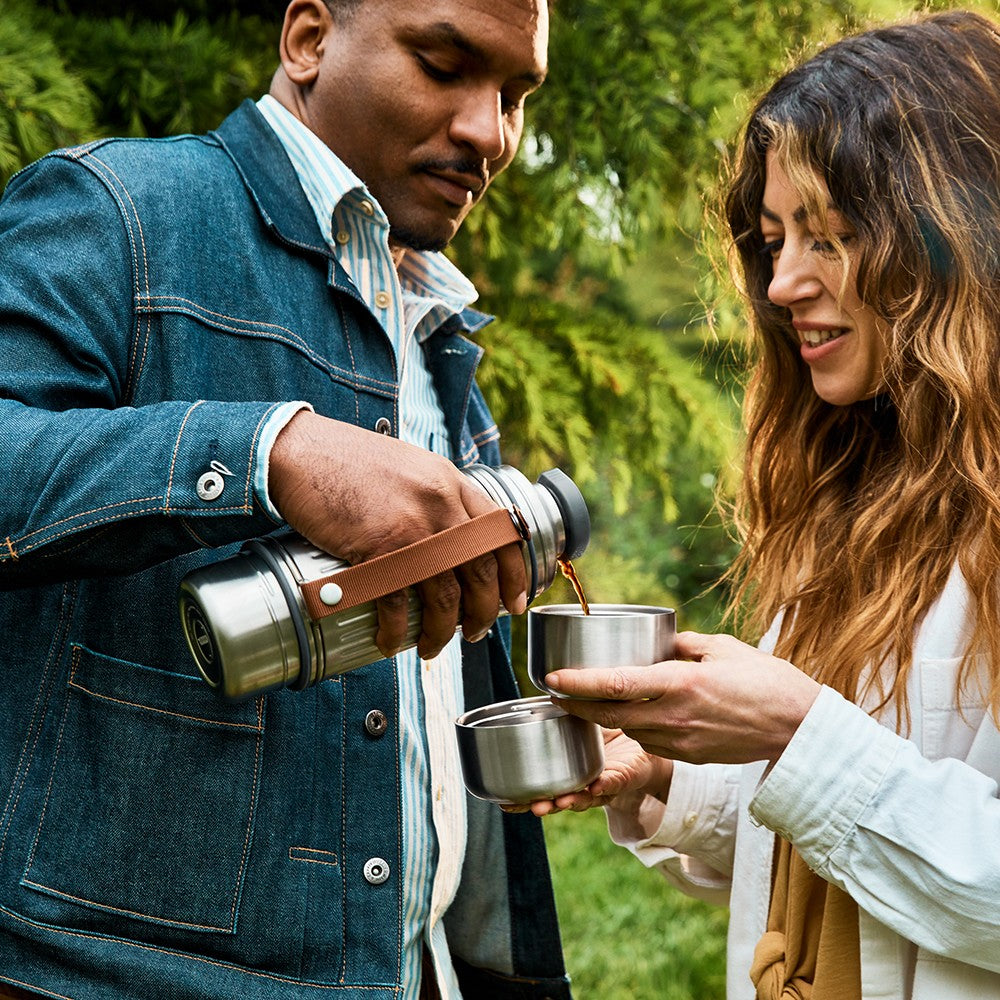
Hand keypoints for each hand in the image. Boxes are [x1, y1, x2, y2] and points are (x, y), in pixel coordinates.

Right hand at [268, 410, 526, 657]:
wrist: (300, 451)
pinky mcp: (379, 547)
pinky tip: (390, 642)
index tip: (514, 602)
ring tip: (433, 647)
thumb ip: (434, 497)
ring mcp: (413, 526)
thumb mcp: (409, 468)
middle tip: (475, 633)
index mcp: (452, 482)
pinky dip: (396, 631)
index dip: (514, 574)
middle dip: (482, 612)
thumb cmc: (347, 462)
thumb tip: (451, 541)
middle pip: (480, 571)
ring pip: (445, 596)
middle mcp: (441, 503)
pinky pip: (399, 603)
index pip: (501, 533)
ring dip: (442, 631)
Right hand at [502, 728, 673, 816]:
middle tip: (528, 805)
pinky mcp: (627, 775)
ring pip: (586, 798)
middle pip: (560, 799)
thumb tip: (546, 683)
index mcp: (569, 771)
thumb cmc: (612, 732)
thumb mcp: (584, 721)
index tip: (504, 802)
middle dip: (544, 804)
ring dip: (572, 800)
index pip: (543, 788)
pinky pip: (616, 783)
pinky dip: (605, 785)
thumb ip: (566, 711)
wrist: (649, 738)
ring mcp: (605, 782)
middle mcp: (584, 782)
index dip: (523, 797)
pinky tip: (594, 786)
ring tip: (559, 802)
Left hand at [545, 631, 821, 765]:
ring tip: (587, 700)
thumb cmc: (766, 680)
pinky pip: (650, 742)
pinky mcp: (689, 757)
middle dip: (577, 704)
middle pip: (610, 714)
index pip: (616, 684)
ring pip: (628, 730)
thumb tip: (657, 641)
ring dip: (604, 718)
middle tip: (555, 689)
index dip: (578, 683)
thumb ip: (682, 644)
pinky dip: (636, 728)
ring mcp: (681, 741)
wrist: (799, 728)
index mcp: (680, 683)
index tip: (551, 677)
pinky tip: (634, 714)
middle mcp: (674, 716)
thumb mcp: (722, 647)